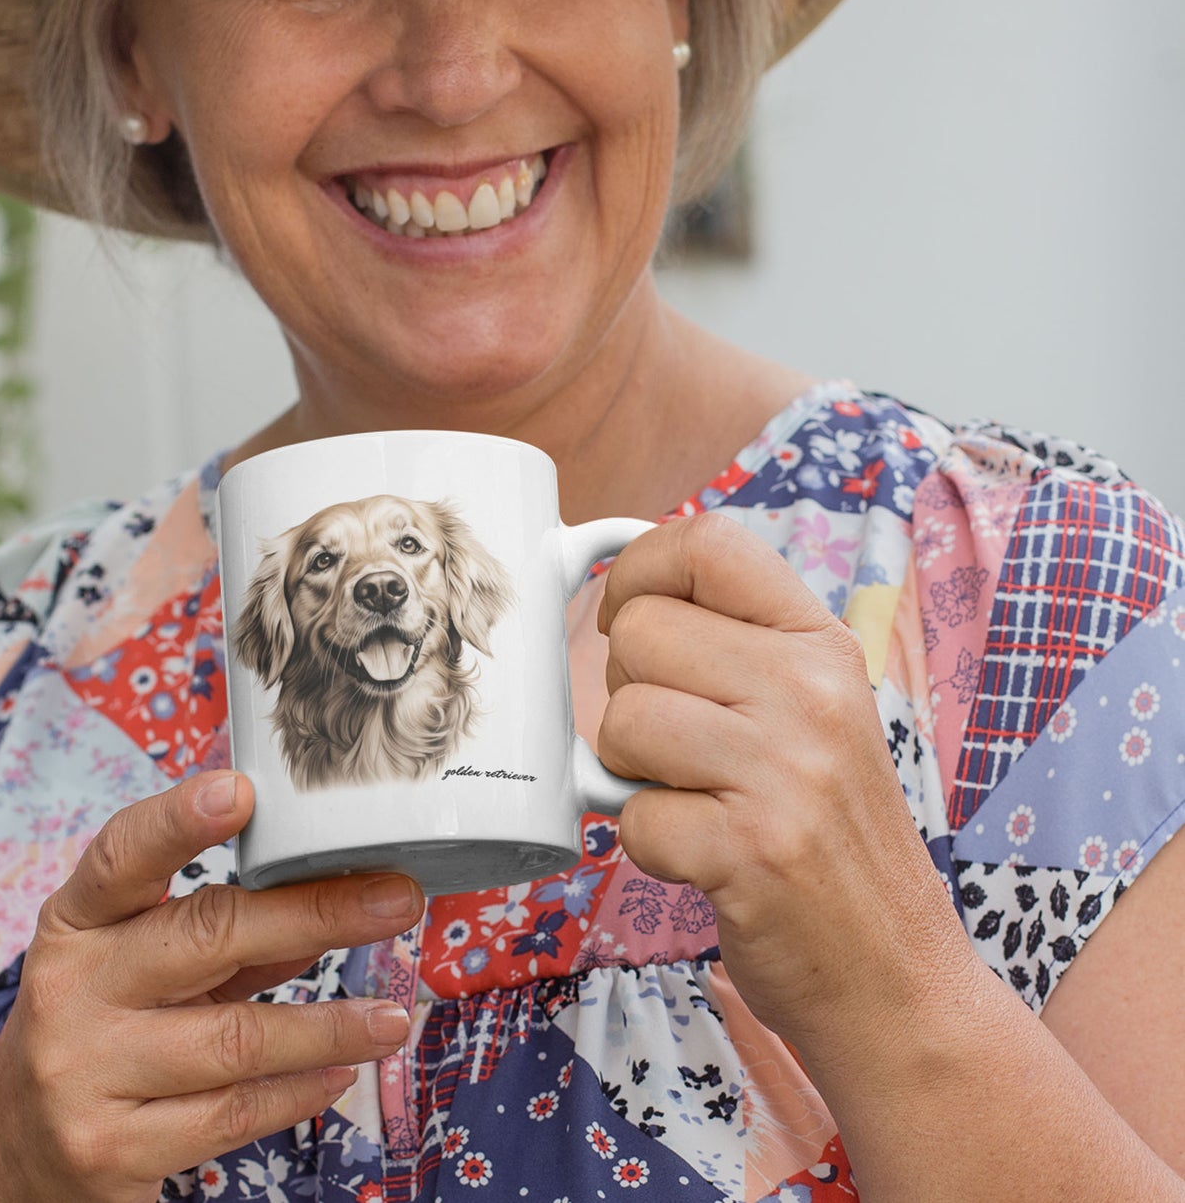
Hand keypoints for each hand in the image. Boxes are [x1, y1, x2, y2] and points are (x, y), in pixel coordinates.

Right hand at [0, 771, 422, 1202]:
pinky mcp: (109, 1149)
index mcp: (76, 922)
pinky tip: (341, 1074)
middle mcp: (72, 989)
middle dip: (316, 914)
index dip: (179, 819)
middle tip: (396, 899)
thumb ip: (223, 931)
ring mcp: (84, 1073)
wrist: (13, 1157)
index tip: (241, 790)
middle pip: (207, 936)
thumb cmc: (99, 1028)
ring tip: (394, 1016)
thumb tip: (334, 892)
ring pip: (234, 1040)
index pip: (122, 857)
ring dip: (329, 1025)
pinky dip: (297, 1092)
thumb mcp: (137, 964)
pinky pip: (229, 1116)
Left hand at [596, 513, 973, 1067]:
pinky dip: (648, 841)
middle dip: (630, 692)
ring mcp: (784, 770)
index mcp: (821, 645)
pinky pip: (630, 814)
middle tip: (679, 745)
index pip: (707, 542)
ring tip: (694, 798)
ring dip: (631, 771)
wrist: (895, 974)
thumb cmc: (829, 835)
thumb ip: (737, 647)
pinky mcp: (750, 849)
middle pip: (641, 634)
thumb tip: (625, 598)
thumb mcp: (814, 712)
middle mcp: (810, 693)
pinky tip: (703, 854)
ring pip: (622, 720)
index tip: (626, 615)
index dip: (639, 569)